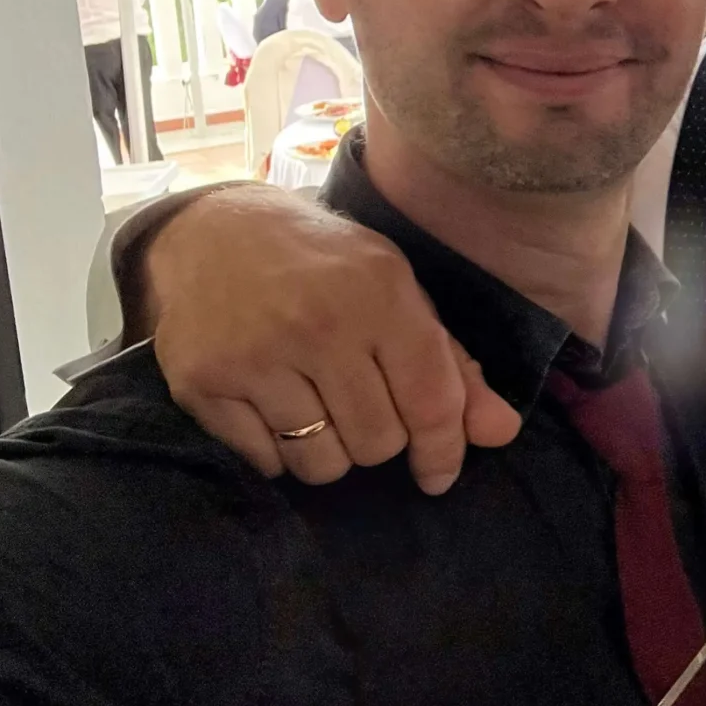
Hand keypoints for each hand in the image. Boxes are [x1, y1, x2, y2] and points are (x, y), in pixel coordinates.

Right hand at [145, 185, 519, 493]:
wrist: (210, 230)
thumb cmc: (322, 264)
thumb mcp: (396, 291)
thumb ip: (451, 364)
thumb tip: (503, 433)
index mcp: (379, 292)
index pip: (431, 402)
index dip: (444, 450)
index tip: (439, 474)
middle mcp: (319, 323)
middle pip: (378, 443)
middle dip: (380, 439)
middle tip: (360, 404)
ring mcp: (255, 355)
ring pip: (322, 464)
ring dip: (328, 452)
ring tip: (316, 407)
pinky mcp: (203, 382)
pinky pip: (266, 462)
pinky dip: (277, 452)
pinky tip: (273, 407)